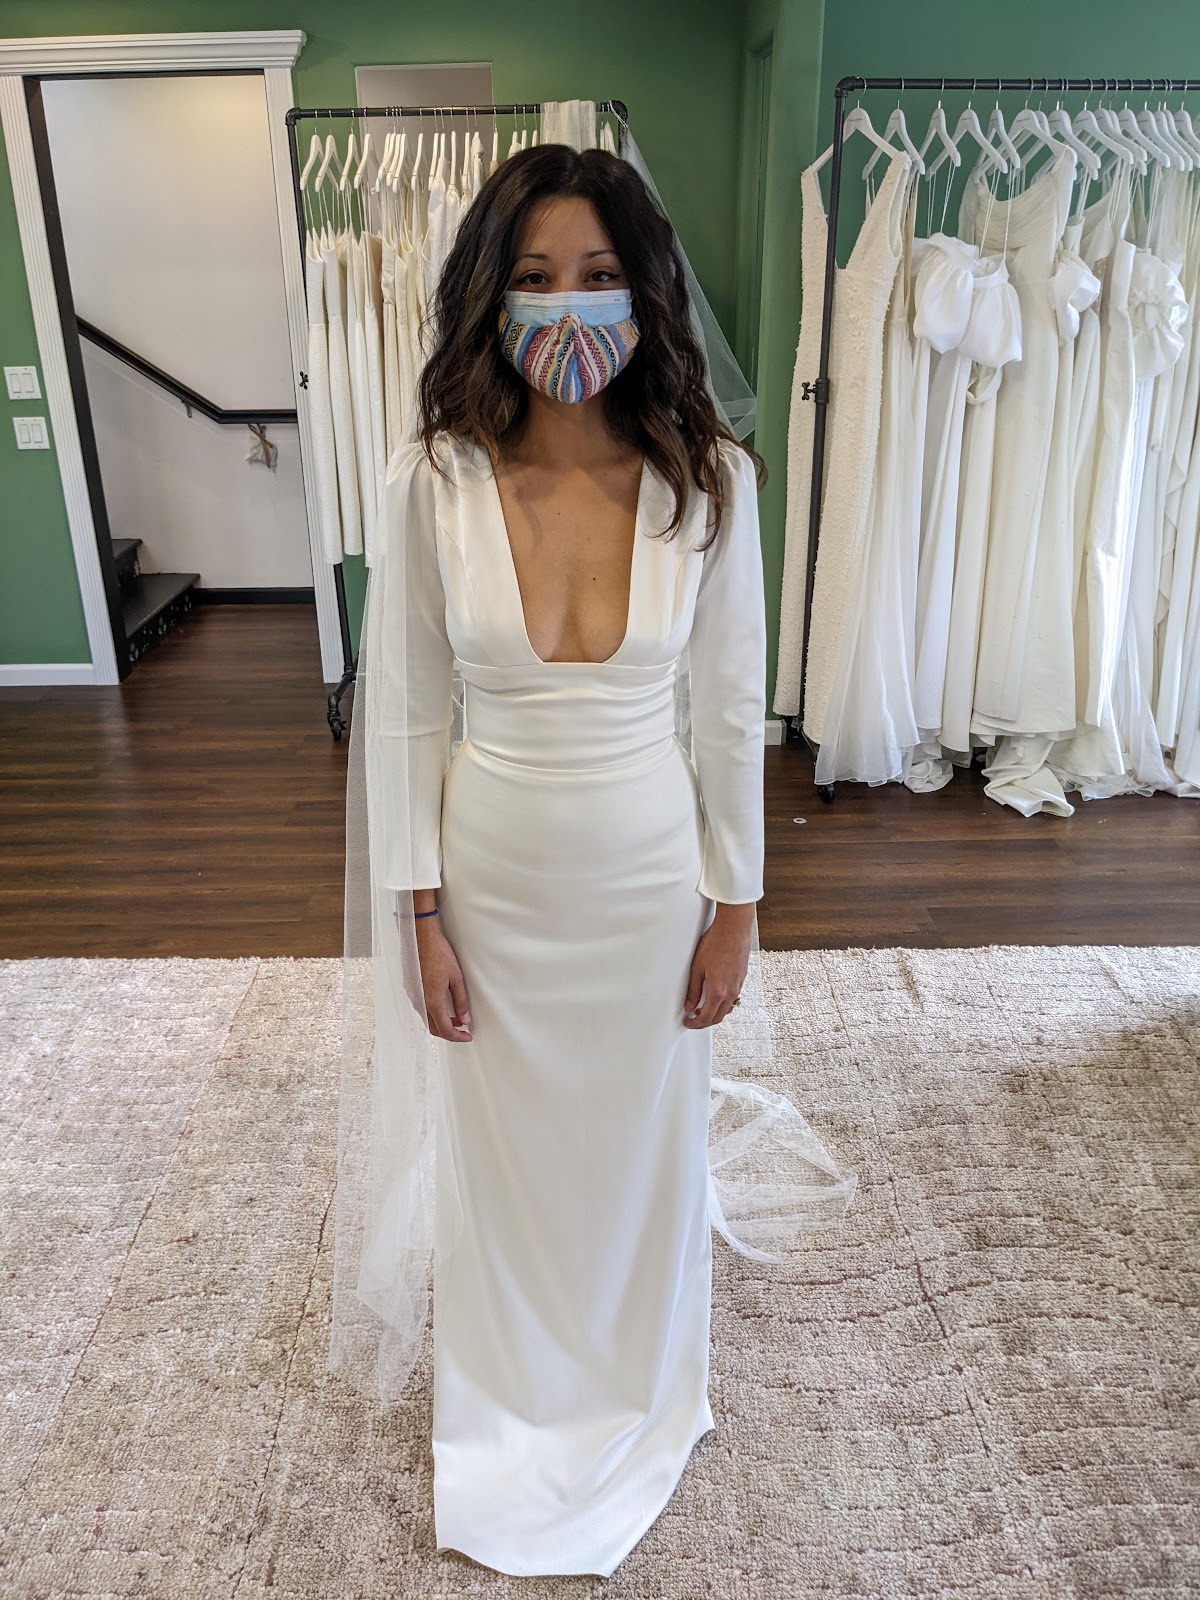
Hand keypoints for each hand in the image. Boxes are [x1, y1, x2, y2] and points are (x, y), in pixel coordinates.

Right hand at [415, 918, 473, 1042]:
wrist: (420, 937)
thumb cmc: (439, 954)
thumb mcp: (456, 978)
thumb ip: (460, 1001)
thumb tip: (464, 1019)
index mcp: (431, 1000)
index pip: (444, 1029)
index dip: (457, 1037)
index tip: (467, 1036)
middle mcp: (419, 1001)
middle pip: (433, 1028)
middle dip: (449, 1032)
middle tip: (463, 1030)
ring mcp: (413, 995)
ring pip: (426, 1018)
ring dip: (441, 1022)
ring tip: (456, 1016)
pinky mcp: (410, 988)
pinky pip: (421, 1007)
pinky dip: (433, 1012)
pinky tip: (443, 1005)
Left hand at [682, 903, 753, 1028]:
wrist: (734, 929)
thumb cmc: (715, 944)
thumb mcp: (697, 968)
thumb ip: (693, 990)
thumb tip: (689, 1006)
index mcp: (718, 991)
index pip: (706, 1017)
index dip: (695, 1024)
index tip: (687, 1023)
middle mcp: (731, 992)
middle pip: (718, 1017)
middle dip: (704, 1022)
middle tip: (693, 1020)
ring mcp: (738, 985)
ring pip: (727, 1009)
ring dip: (714, 1013)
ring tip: (701, 1009)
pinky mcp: (742, 978)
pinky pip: (733, 998)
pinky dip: (722, 1003)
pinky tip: (714, 995)